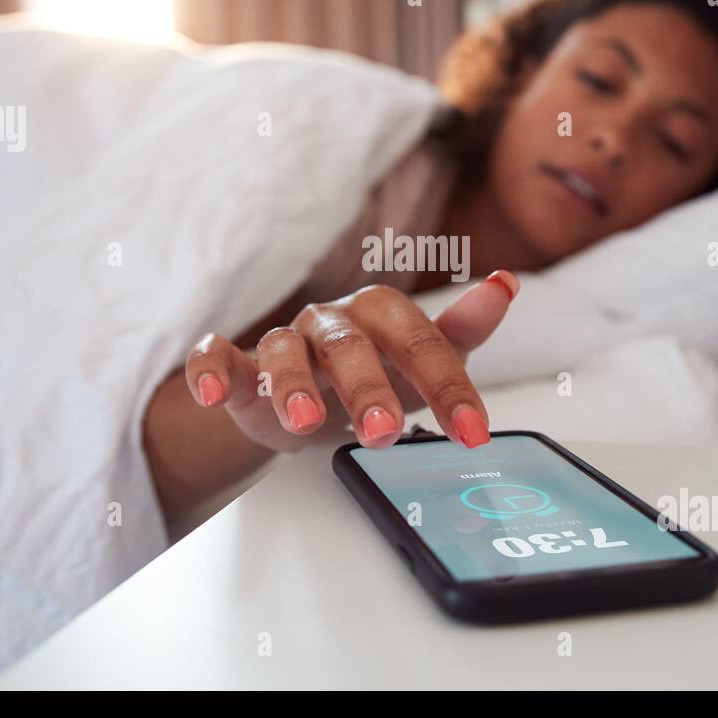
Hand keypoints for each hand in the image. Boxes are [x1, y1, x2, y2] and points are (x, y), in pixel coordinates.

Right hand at [183, 271, 519, 452]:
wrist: (307, 402)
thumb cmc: (371, 375)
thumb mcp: (421, 363)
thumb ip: (462, 331)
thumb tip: (507, 284)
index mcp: (381, 315)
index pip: (422, 343)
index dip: (449, 387)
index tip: (473, 434)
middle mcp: (332, 322)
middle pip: (350, 346)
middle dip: (368, 389)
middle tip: (385, 434)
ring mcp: (283, 341)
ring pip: (282, 350)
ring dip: (291, 383)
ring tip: (304, 421)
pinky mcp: (237, 367)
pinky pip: (215, 357)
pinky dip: (210, 370)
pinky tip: (212, 393)